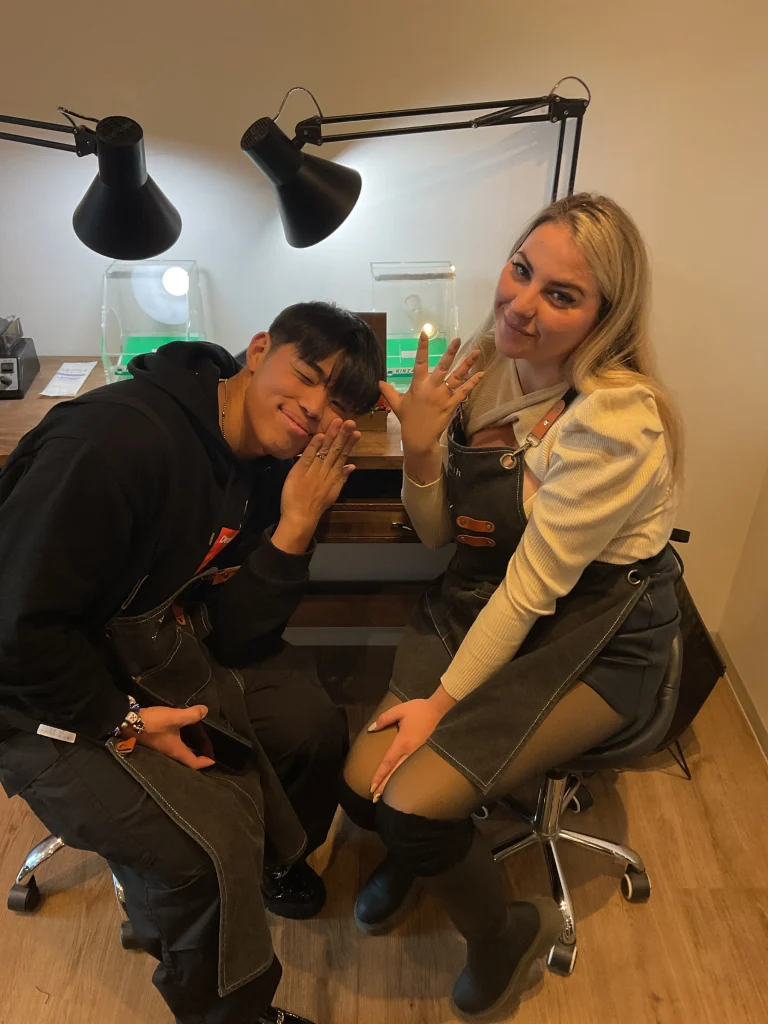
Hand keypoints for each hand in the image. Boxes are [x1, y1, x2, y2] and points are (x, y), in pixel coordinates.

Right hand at [136, 704, 215, 769]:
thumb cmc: (152, 723)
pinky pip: (172, 745)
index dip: (205, 762)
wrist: (127, 722)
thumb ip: (192, 715)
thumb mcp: (175, 717)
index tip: (213, 761)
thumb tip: (205, 711)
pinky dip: (180, 741)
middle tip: (207, 748)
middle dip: (198, 755)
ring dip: (188, 747)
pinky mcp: (155, 742)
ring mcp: (161, 748)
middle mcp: (168, 753)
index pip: (194, 763)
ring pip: (179, 751)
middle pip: (187, 759)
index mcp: (176, 751)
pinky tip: (181, 732)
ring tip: (196, 739)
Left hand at [274, 418, 360, 552]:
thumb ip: (342, 478)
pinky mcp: (300, 472)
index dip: (350, 444)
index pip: (343, 457)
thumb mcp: (332, 493)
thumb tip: (352, 466)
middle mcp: (326, 473)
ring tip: (339, 423)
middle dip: (343, 436)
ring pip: (324, 452)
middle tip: (351, 422)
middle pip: (336, 451)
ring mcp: (313, 472)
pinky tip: (320, 435)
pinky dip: (314, 446)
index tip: (357, 432)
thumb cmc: (314, 506)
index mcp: (334, 477)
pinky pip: (308, 457)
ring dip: (331, 436)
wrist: (301, 518)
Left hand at [368, 697, 448, 800]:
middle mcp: (410, 752)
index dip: (379, 775)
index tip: (371, 787)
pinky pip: (411, 767)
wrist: (440, 710)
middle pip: (394, 772)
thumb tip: (371, 729)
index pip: (387, 762)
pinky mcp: (424, 753)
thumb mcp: (400, 710)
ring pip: (403, 772)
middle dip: (384, 786)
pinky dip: (404, 776)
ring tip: (385, 795)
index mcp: (403, 743)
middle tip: (375, 798)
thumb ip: (384, 719)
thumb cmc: (419, 710)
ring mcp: (418, 754)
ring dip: (393, 784)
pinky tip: (400, 781)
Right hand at [379, 334, 482, 456]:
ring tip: (476, 352)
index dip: (422, 347)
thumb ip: (388, 391)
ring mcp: (443, 396)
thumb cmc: (408, 419)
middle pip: (443, 367)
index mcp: (418, 385)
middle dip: (451, 352)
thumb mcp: (396, 404)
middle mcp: (431, 388)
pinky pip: (464, 392)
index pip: (420, 362)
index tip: (425, 333)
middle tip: (457, 339)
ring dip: (467, 364)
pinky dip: (472, 382)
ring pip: (457, 377)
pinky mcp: (452, 405)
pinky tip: (481, 374)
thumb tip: (379, 382)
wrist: (419, 437)